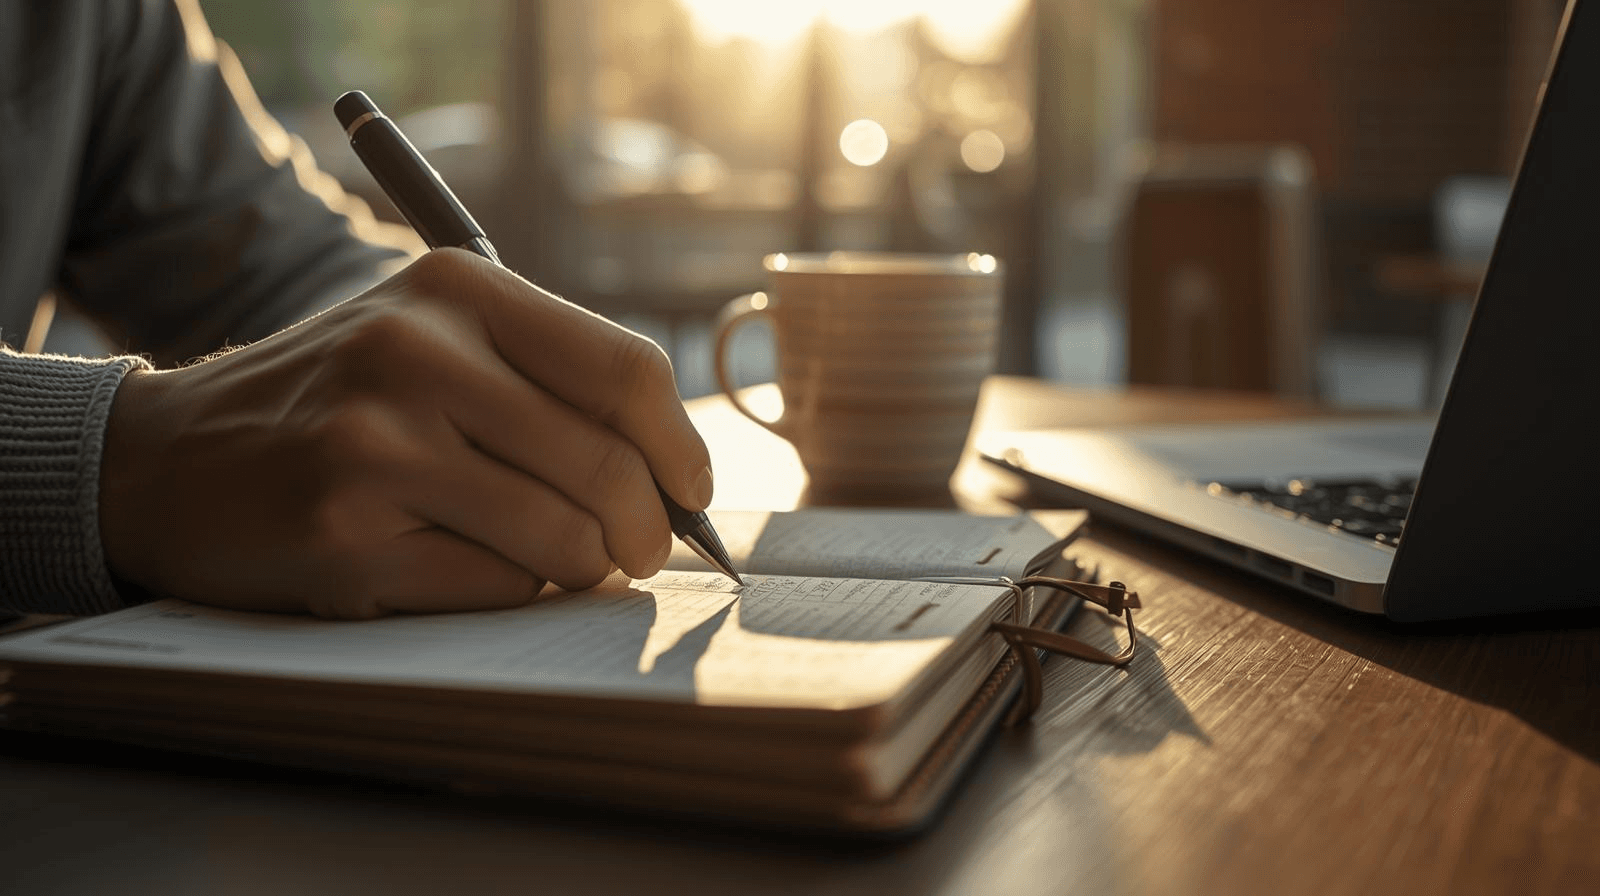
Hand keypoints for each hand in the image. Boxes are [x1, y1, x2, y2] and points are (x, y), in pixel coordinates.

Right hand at [99, 249, 712, 617]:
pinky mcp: (344, 535)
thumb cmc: (333, 403)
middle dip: (649, 529)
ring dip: (583, 566)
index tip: (692, 491)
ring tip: (563, 559)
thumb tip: (677, 477)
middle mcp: (416, 354)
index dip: (682, 446)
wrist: (164, 459)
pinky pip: (495, 586)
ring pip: (562, 537)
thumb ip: (545, 381)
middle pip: (608, 464)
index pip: (627, 370)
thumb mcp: (428, 339)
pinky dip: (512, 591)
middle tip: (644, 551)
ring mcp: (376, 445)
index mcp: (456, 289)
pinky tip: (471, 566)